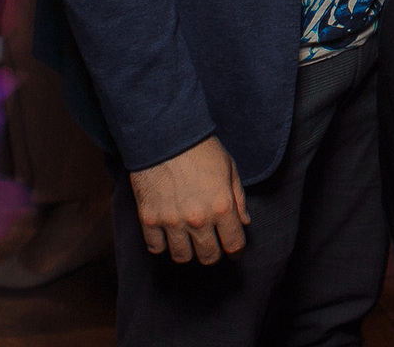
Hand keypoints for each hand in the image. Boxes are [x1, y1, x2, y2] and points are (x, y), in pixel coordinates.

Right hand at [128, 135, 251, 263]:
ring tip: (189, 241)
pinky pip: (156, 248)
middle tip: (212, 245)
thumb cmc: (200, 149)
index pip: (234, 245)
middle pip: (208, 256)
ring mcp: (172, 221)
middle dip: (213, 254)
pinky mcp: (149, 219)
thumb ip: (238, 199)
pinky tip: (168, 234)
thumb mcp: (229, 168)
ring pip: (182, 257)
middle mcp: (198, 219)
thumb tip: (244, 222)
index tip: (234, 249)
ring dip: (188, 251)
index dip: (236, 250)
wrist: (164, 135)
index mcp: (222, 206)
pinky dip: (162, 244)